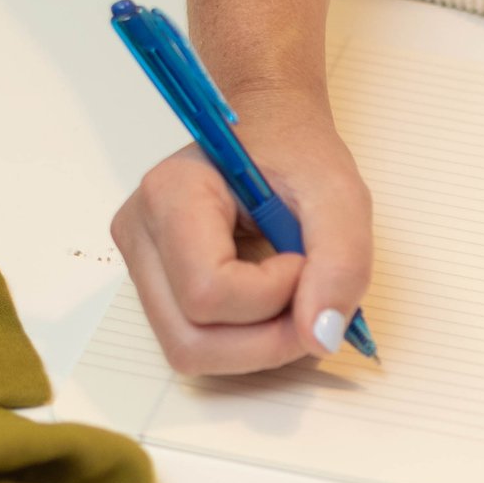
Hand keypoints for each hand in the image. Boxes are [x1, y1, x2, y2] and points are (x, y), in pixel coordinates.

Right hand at [110, 86, 374, 373]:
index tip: (304, 258)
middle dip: (267, 340)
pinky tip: (272, 302)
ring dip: (258, 346)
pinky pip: (198, 345)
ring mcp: (142, 268)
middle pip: (191, 340)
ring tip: (292, 297)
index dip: (273, 295)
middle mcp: (140, 236)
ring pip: (191, 353)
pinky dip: (247, 340)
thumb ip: (342, 262)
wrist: (269, 130)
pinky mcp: (158, 290)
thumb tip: (320, 337)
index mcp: (170, 194)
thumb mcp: (340, 194)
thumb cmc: (295, 152)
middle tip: (310, 299)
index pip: (208, 291)